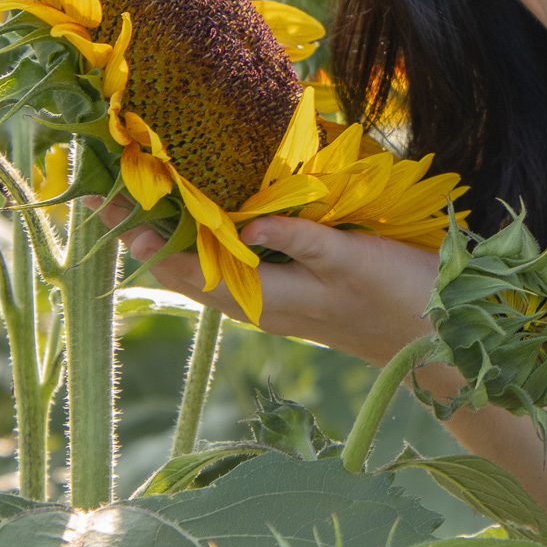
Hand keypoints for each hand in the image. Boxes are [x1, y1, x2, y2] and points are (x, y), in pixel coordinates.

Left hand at [87, 197, 442, 369]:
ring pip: (212, 278)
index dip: (152, 241)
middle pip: (191, 275)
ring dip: (175, 246)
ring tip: (141, 212)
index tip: (111, 212)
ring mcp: (282, 306)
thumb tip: (244, 225)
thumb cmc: (404, 297)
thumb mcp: (355, 261)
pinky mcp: (300, 300)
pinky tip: (214, 231)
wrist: (442, 345)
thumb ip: (304, 240)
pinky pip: (241, 276)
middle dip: (148, 240)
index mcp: (273, 299)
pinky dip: (215, 251)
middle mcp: (267, 307)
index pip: (195, 270)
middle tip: (105, 202)